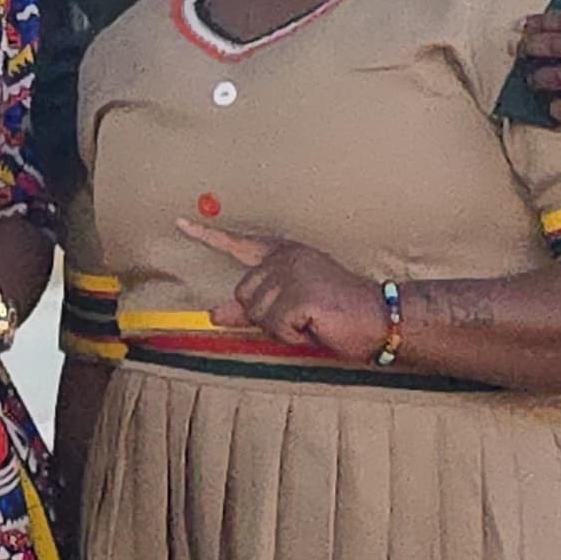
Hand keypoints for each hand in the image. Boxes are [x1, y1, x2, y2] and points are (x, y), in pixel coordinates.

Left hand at [178, 216, 388, 361]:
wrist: (380, 318)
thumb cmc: (337, 314)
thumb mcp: (289, 308)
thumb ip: (252, 307)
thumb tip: (213, 314)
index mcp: (284, 254)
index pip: (239, 244)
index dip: (207, 236)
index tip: (180, 223)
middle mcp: (286, 258)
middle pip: (243, 294)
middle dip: (267, 315)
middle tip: (303, 316)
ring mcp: (293, 273)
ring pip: (257, 314)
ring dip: (282, 328)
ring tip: (312, 320)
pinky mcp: (300, 295)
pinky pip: (276, 327)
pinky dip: (294, 336)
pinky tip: (317, 325)